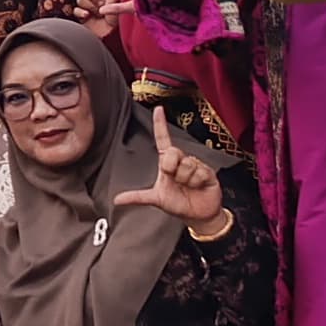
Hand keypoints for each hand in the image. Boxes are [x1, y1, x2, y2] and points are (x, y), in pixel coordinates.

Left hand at [110, 108, 227, 228]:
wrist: (198, 215)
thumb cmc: (178, 203)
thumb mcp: (156, 199)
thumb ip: (137, 197)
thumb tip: (116, 200)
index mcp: (167, 162)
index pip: (163, 140)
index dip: (160, 124)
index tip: (158, 109)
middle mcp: (181, 161)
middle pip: (173, 152)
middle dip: (171, 168)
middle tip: (174, 179)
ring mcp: (196, 165)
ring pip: (186, 165)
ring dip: (185, 179)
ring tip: (187, 186)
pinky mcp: (208, 172)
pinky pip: (199, 173)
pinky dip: (196, 183)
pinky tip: (198, 186)